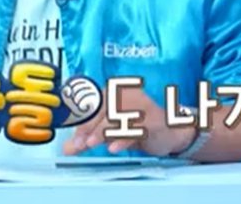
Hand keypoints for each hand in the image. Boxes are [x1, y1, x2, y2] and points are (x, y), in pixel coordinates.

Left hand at [62, 84, 195, 156]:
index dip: (81, 123)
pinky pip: (135, 128)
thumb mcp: (110, 133)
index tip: (74, 139)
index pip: (93, 106)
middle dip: (89, 129)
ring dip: (102, 133)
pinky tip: (114, 147)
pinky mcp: (153, 118)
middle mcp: (125, 94)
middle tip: (80, 144)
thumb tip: (67, 148)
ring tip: (91, 144)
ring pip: (116, 119)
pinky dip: (122, 138)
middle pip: (102, 110)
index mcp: (113, 93)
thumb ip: (89, 138)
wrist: (172, 133)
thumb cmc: (140, 128)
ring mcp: (140, 105)